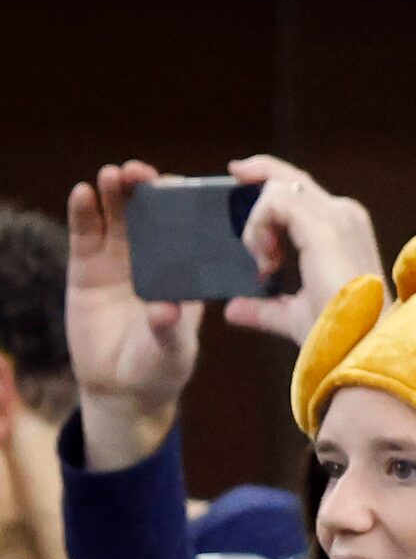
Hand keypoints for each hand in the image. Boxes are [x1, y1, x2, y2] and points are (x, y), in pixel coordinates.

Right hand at [64, 162, 199, 472]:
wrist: (121, 386)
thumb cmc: (160, 367)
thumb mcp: (172, 351)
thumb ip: (169, 330)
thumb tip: (162, 311)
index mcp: (186, 273)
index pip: (190, 232)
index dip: (187, 207)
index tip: (186, 189)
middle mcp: (155, 259)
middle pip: (151, 214)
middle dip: (147, 190)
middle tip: (143, 172)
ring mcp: (119, 259)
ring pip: (118, 217)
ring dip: (115, 193)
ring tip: (113, 175)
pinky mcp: (86, 266)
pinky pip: (85, 234)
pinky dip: (83, 213)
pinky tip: (82, 193)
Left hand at [220, 156, 383, 346]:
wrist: (360, 346)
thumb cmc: (340, 335)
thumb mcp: (294, 315)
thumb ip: (264, 307)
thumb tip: (234, 309)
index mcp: (345, 231)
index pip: (303, 193)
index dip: (270, 183)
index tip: (239, 182)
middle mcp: (345, 215)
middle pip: (293, 177)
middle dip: (258, 171)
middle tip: (232, 173)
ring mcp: (338, 217)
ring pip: (280, 187)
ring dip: (257, 220)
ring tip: (261, 259)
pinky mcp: (324, 225)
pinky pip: (276, 201)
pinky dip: (259, 225)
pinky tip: (262, 256)